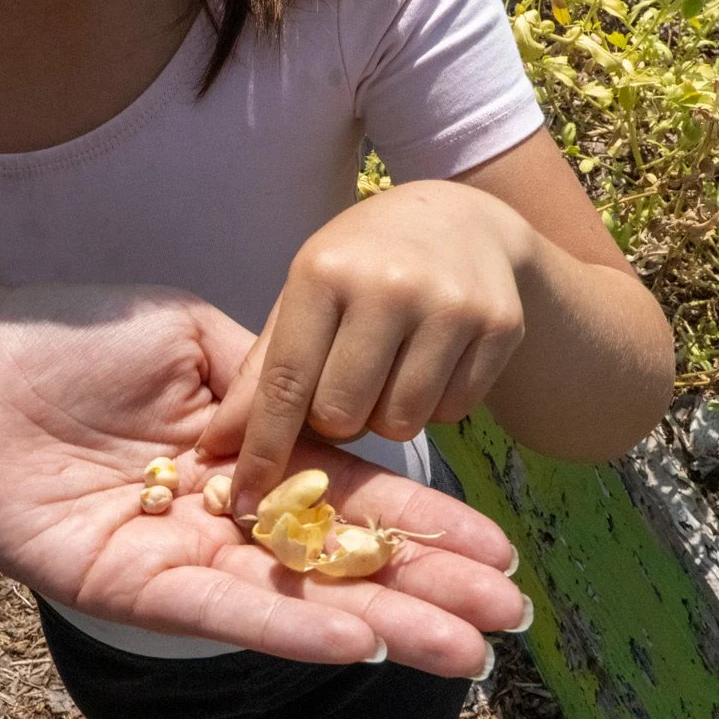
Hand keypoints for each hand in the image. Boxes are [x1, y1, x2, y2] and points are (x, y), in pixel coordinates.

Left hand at [0, 283, 529, 676]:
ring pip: (291, 599)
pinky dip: (285, 624)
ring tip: (463, 653)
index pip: (352, 498)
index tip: (500, 554)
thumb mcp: (194, 338)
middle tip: (507, 628)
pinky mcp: (124, 587)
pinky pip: (216, 610)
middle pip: (338, 563)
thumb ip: (274, 385)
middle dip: (426, 593)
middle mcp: (220, 518)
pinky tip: (357, 638)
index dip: (424, 528)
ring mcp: (174, 559)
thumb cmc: (67, 334)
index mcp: (244, 457)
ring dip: (381, 625)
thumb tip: (339, 422)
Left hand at [197, 181, 537, 512]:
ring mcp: (451, 306)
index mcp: (325, 272)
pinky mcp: (500, 328)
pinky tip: (430, 361)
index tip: (243, 497)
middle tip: (343, 385)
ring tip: (388, 369)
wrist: (462, 220)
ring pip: (401, 424)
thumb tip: (218, 446)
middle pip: (344, 415)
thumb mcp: (304, 296)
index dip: (264, 447)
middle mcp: (389, 286)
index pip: (287, 382)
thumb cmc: (361, 264)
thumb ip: (262, 371)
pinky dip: (433, 405)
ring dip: (386, 416)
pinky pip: (451, 413)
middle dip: (335, 419)